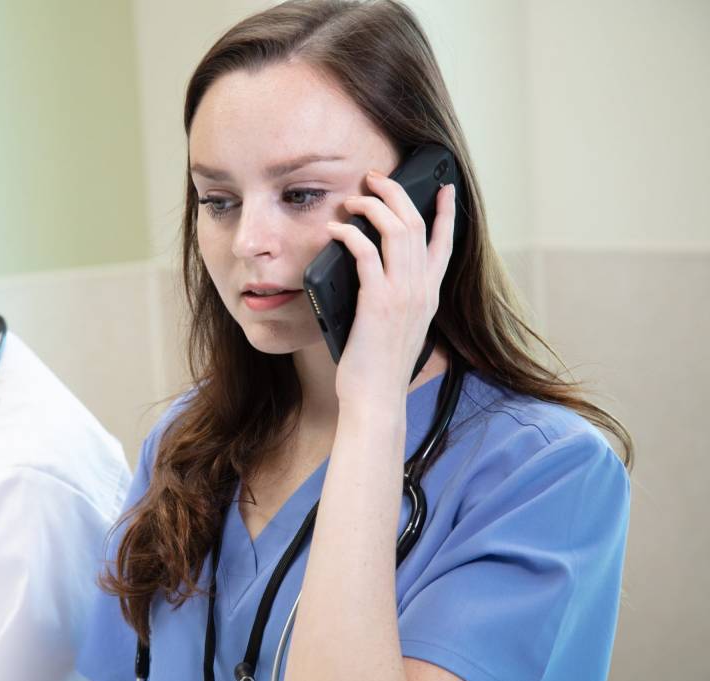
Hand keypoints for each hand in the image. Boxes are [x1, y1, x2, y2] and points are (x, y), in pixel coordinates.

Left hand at [327, 170, 455, 409]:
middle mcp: (422, 290)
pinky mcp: (378, 302)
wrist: (377, 398)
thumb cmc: (379, 366)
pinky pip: (366, 253)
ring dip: (372, 207)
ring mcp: (403, 294)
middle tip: (375, 179)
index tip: (443, 187)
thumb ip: (398, 299)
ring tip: (354, 200)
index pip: (445, 243)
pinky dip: (351, 234)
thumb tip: (375, 272)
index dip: (445, 211)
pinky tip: (337, 230)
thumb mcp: (399, 327)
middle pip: (417, 224)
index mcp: (430, 295)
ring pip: (396, 230)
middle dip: (396, 193)